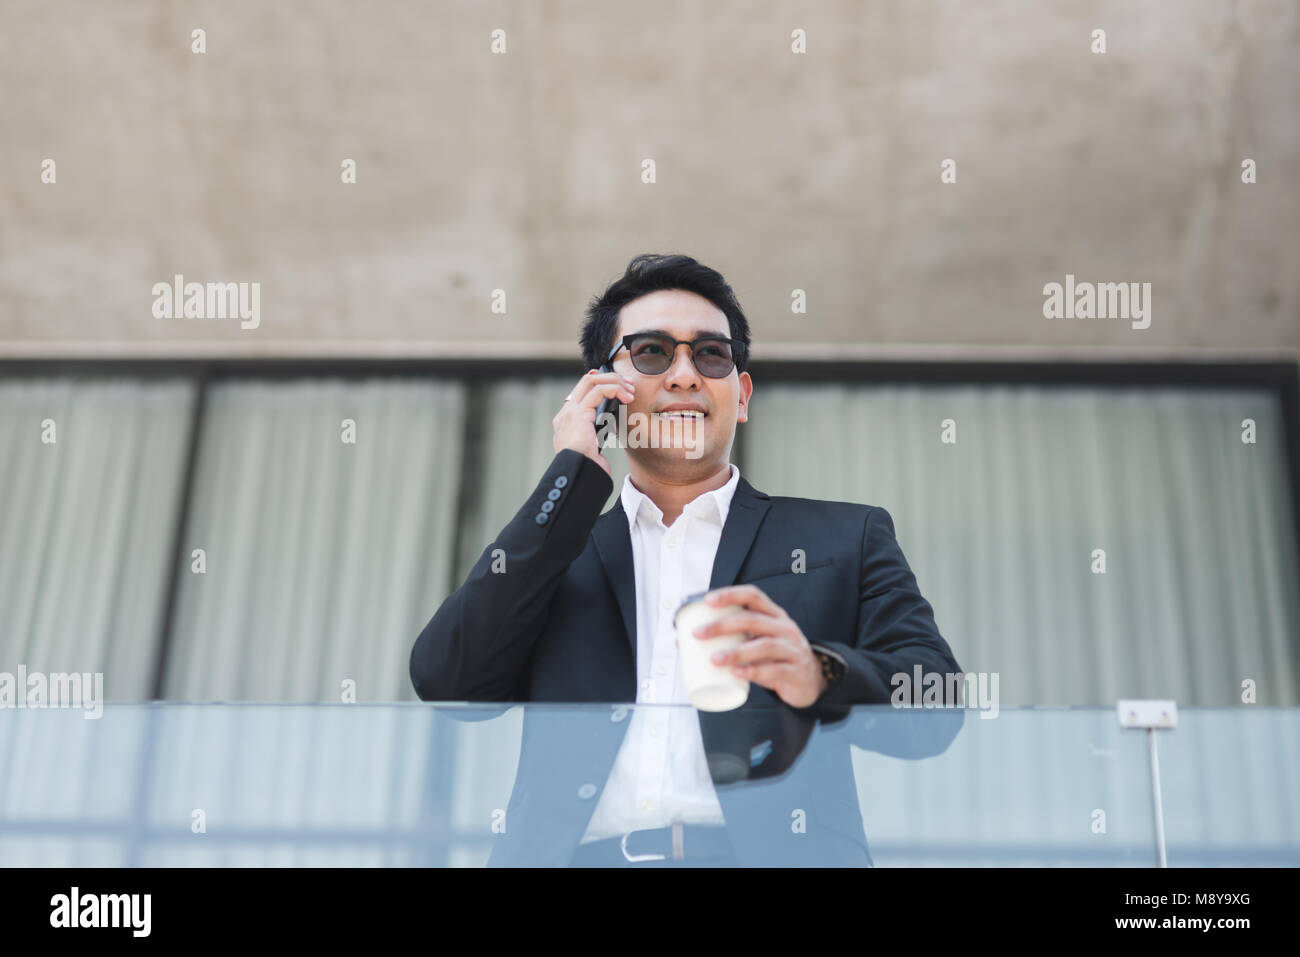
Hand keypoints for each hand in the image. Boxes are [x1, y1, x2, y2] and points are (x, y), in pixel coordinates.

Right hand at [552, 368, 634, 477]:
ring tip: (630, 391)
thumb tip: (603, 432)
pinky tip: (626, 397)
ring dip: (615, 382)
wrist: (579, 476)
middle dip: (610, 378)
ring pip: (591, 381)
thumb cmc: (586, 468)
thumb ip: (594, 436)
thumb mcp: (592, 449)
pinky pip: (598, 391)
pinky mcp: (578, 414)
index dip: (600, 383)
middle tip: (629, 385)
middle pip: (586, 381)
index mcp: (566, 422)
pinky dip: (615, 389)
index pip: (581, 393)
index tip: (620, 386)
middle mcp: (566, 414)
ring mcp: (570, 412)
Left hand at [689, 584, 827, 708]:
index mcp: (774, 615)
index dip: (730, 595)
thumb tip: (681, 641)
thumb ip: (728, 639)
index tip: (707, 601)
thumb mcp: (757, 641)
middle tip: (698, 634)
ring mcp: (792, 650)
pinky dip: (754, 672)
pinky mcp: (795, 672)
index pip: (753, 596)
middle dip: (722, 625)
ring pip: (764, 645)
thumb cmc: (775, 657)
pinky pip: (774, 670)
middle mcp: (785, 628)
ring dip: (736, 652)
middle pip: (753, 620)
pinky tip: (737, 674)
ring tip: (714, 659)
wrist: (810, 681)